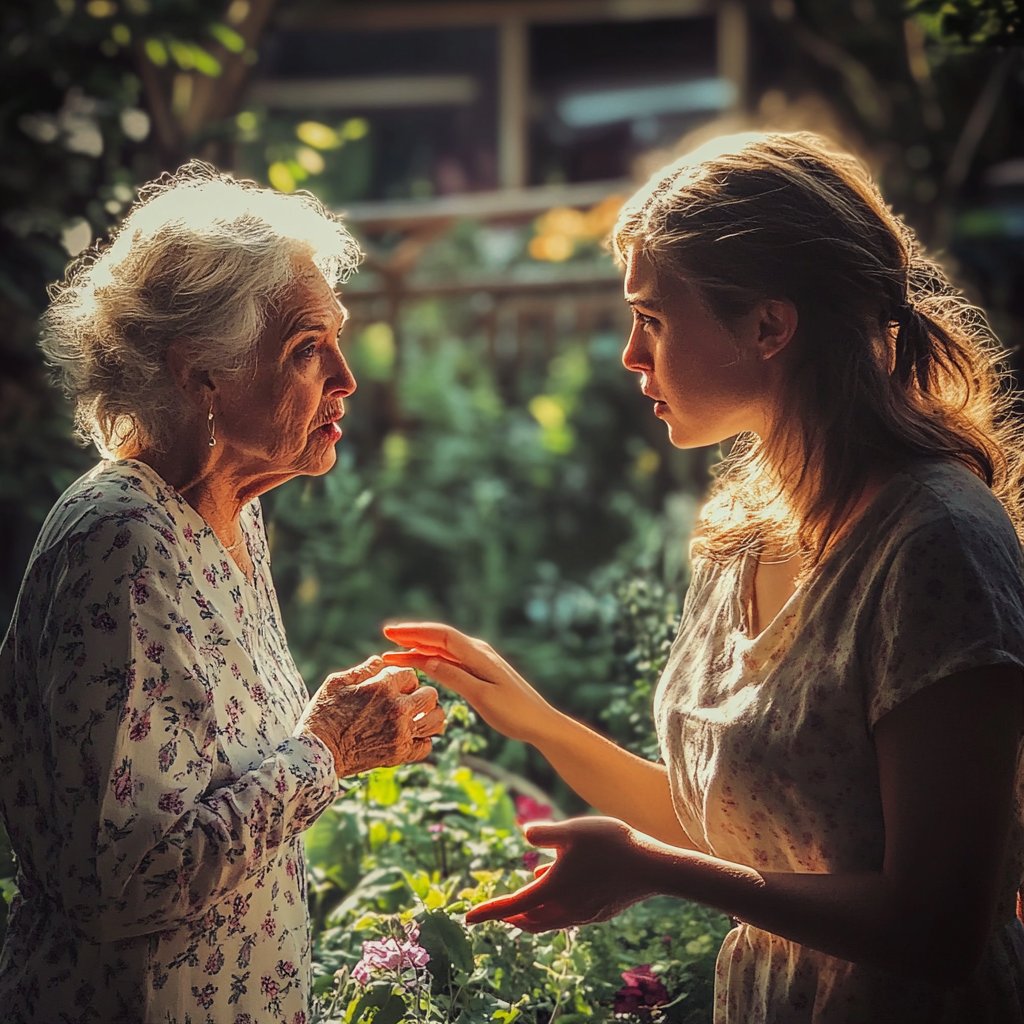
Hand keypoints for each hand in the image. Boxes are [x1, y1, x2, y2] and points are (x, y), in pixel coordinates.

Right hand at [298, 655, 444, 775]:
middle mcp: (397, 708)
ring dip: (428, 716)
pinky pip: (426, 746)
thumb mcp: (337, 682)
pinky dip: (422, 741)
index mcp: (382, 686)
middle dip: (420, 694)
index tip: (393, 686)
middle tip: (408, 700)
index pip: (411, 674)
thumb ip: (363, 669)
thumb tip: (380, 660)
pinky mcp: (398, 754)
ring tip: (417, 717)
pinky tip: (411, 736)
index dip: (402, 679)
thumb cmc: (323, 713)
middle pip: (430, 694)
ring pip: (436, 719)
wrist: (315, 753)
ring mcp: (400, 733)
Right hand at [381, 622, 554, 743]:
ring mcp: (480, 661)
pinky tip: (419, 663)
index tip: (390, 633)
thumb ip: (454, 677)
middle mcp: (478, 652)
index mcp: (479, 655)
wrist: (541, 723)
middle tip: (386, 635)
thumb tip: (425, 660)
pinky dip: (432, 660)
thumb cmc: (515, 713)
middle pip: (439, 638)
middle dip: (412, 636)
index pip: (441, 636)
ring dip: (419, 649)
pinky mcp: (481, 672)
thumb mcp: (482, 697)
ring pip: (443, 650)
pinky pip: (451, 661)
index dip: (414, 632)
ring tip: (393, 653)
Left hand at [465, 817, 657, 931]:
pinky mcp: (598, 913)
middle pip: (529, 921)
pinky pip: (566, 915)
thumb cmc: (610, 844)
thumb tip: (526, 835)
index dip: (488, 912)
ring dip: (531, 913)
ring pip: (548, 921)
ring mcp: (583, 914)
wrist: (651, 867)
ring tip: (525, 896)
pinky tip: (556, 883)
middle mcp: (565, 909)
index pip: (512, 906)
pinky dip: (552, 907)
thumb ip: (545, 832)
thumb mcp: (572, 829)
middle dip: (510, 917)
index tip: (468, 918)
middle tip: (496, 912)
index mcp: (552, 890)